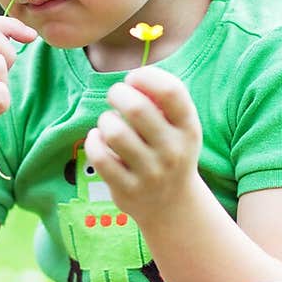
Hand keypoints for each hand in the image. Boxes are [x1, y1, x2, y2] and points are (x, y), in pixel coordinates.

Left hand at [84, 66, 201, 222]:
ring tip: (109, 123)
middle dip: (118, 93)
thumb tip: (133, 78)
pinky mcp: (127, 190)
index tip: (134, 78)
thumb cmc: (170, 151)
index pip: (171, 91)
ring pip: (114, 132)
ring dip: (105, 120)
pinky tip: (98, 140)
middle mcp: (173, 151)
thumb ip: (163, 101)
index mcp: (188, 129)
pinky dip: (93, 141)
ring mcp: (150, 173)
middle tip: (115, 96)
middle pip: (137, 108)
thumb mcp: (180, 127)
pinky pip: (99, 156)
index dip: (147, 76)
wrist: (173, 205)